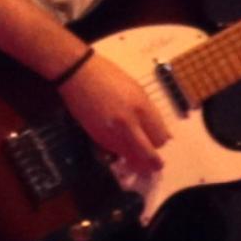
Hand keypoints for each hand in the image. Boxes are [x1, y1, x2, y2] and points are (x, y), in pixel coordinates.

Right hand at [59, 37, 188, 191]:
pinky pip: (114, 151)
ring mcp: (111, 131)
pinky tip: (120, 145)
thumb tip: (163, 133)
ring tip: (137, 157)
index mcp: (141, 108)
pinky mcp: (97, 136)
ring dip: (136, 158)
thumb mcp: (137, 90)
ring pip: (130, 157)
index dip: (161, 143)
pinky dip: (120, 151)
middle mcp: (128, 123)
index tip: (158, 142)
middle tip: (155, 167)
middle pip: (147, 154)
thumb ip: (150, 113)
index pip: (160, 138)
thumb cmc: (109, 76)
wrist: (78, 74)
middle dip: (153, 163)